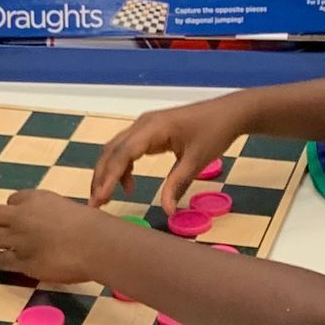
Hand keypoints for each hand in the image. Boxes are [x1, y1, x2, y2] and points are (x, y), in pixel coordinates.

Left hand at [0, 188, 110, 286]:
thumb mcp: (68, 208)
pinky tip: (0, 262)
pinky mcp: (21, 262)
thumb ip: (51, 213)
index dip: (14, 210)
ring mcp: (19, 239)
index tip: (20, 219)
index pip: (12, 200)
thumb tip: (47, 225)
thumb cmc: (93, 226)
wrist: (97, 245)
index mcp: (36, 199)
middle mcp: (22, 216)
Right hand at [89, 97, 246, 212]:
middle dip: (101, 177)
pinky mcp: (149, 132)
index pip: (122, 154)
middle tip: (95, 204)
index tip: (100, 199)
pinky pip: (127, 149)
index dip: (109, 177)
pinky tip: (128, 186)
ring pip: (116, 150)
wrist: (228, 113)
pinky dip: (122, 168)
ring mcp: (144, 126)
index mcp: (153, 128)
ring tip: (105, 198)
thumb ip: (178, 184)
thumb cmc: (214, 133)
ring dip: (108, 173)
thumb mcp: (196, 161)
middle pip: (111, 151)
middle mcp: (142, 124)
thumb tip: (167, 211)